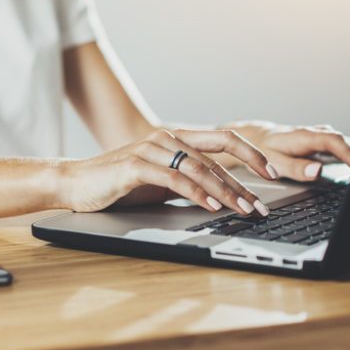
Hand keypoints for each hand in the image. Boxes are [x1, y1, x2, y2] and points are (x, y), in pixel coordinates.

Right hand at [57, 129, 278, 215]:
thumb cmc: (117, 184)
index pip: (224, 140)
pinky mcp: (136, 166)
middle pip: (218, 154)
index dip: (252, 154)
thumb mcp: (160, 183)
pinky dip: (198, 193)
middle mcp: (167, 138)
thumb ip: (188, 182)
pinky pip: (175, 179)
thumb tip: (221, 196)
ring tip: (244, 210)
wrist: (74, 183)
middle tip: (263, 204)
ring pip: (200, 168)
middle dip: (246, 180)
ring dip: (226, 191)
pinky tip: (212, 206)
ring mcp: (151, 149)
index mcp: (176, 140)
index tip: (274, 173)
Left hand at [224, 121, 349, 181]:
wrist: (257, 136)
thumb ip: (296, 168)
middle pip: (344, 140)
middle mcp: (315, 133)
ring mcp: (320, 136)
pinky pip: (341, 145)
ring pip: (344, 141)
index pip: (333, 141)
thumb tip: (317, 171)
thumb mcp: (275, 162)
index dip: (349, 153)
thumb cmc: (264, 150)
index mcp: (305, 136)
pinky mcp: (322, 141)